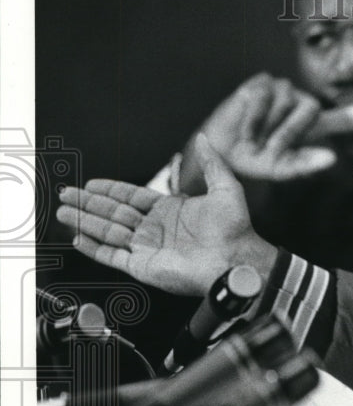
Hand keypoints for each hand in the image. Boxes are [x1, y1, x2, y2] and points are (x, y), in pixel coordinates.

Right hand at [57, 134, 277, 295]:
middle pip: (113, 213)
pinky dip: (93, 248)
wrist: (237, 259)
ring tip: (63, 211)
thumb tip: (204, 139)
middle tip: (66, 193)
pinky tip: (78, 238)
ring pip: (107, 232)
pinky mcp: (143, 266)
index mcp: (170, 211)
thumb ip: (211, 163)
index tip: (91, 183)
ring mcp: (147, 248)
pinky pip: (112, 257)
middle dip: (89, 202)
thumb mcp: (225, 188)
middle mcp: (155, 229)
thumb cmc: (235, 229)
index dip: (110, 190)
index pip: (132, 197)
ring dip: (84, 221)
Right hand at [178, 72, 352, 192]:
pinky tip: (245, 126)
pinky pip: (265, 98)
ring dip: (269, 127)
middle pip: (312, 111)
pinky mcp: (262, 83)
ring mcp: (283, 91)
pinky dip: (254, 117)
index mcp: (314, 127)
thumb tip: (331, 159)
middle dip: (288, 132)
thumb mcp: (280, 168)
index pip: (347, 119)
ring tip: (253, 137)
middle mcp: (303, 105)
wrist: (219, 152)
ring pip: (289, 103)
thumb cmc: (253, 160)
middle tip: (268, 147)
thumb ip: (306, 164)